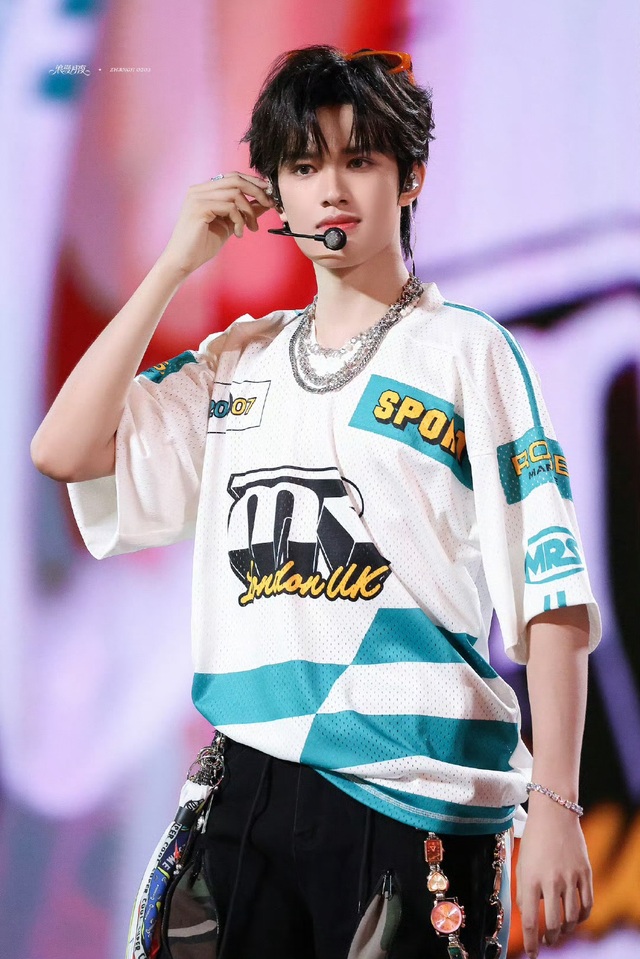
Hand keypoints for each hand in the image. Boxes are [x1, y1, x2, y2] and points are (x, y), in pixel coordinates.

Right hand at [158, 172, 274, 276]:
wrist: (183, 261)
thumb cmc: (202, 245)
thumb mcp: (229, 224)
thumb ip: (244, 211)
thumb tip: (264, 202)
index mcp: (205, 191)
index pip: (233, 176)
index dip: (253, 182)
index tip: (269, 193)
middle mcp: (199, 190)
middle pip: (235, 179)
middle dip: (257, 191)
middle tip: (270, 205)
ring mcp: (197, 197)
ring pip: (235, 193)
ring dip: (249, 211)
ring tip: (251, 228)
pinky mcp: (199, 208)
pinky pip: (229, 206)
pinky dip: (239, 219)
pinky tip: (238, 233)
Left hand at [516, 796, 592, 957]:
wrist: (554, 814)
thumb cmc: (535, 841)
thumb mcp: (522, 865)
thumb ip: (524, 892)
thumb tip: (528, 917)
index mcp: (530, 878)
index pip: (530, 921)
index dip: (531, 943)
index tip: (532, 954)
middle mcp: (551, 880)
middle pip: (553, 924)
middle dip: (549, 939)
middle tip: (546, 942)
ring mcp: (570, 877)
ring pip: (572, 918)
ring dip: (565, 930)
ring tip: (559, 932)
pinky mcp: (585, 873)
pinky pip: (587, 905)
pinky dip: (582, 918)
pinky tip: (575, 919)